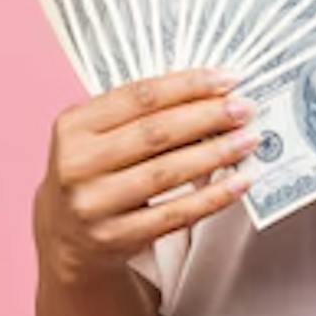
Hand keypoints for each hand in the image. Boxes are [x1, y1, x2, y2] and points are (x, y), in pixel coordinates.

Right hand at [33, 67, 259, 286]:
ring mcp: (95, 204)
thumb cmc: (94, 171)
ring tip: (248, 140)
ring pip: (167, 172)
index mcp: (73, 126)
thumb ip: (140, 113)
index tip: (227, 79)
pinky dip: (212, 197)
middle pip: (155, 133)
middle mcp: (77, 164)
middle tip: (244, 109)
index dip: (188, 85)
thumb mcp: (97, 134)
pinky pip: (175, 214)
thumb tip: (209, 94)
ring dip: (215, 154)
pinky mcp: (116, 237)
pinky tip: (238, 183)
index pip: (139, 96)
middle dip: (208, 117)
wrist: (67, 236)